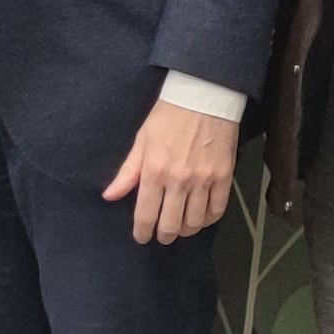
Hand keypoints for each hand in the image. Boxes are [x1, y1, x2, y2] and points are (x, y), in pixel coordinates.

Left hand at [104, 102, 241, 245]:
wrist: (204, 97)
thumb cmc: (169, 116)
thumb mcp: (142, 140)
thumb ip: (127, 172)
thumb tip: (109, 196)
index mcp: (154, 171)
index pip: (146, 215)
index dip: (142, 232)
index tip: (142, 237)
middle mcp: (179, 180)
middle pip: (171, 225)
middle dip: (164, 236)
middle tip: (162, 236)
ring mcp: (203, 180)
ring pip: (194, 222)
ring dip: (185, 230)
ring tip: (181, 227)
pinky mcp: (224, 177)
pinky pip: (217, 210)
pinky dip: (208, 220)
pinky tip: (201, 218)